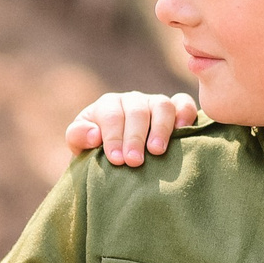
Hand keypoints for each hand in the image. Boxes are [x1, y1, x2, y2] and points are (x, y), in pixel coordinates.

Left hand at [65, 91, 198, 166]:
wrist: (116, 156)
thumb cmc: (97, 151)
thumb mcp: (80, 145)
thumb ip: (78, 137)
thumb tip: (94, 135)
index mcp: (108, 105)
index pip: (111, 116)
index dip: (113, 137)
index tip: (116, 160)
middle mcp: (132, 100)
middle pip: (136, 111)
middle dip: (135, 137)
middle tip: (134, 162)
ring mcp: (154, 103)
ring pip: (161, 105)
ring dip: (160, 128)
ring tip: (157, 151)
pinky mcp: (175, 109)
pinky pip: (183, 104)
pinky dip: (185, 114)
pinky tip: (183, 131)